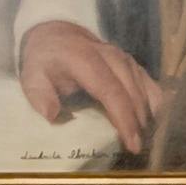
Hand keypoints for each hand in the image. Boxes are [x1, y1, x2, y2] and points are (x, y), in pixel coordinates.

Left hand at [17, 20, 162, 151]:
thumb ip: (39, 95)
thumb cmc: (44, 61)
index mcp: (85, 59)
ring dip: (148, 116)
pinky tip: (152, 124)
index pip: (111, 91)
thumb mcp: (31, 76)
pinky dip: (154, 103)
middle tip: (139, 150)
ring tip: (145, 141)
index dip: (124, 118)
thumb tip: (53, 116)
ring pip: (145, 88)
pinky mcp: (132, 63)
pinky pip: (150, 83)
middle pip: (132, 92)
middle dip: (139, 123)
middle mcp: (110, 56)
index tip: (132, 143)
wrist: (55, 34)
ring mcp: (124, 58)